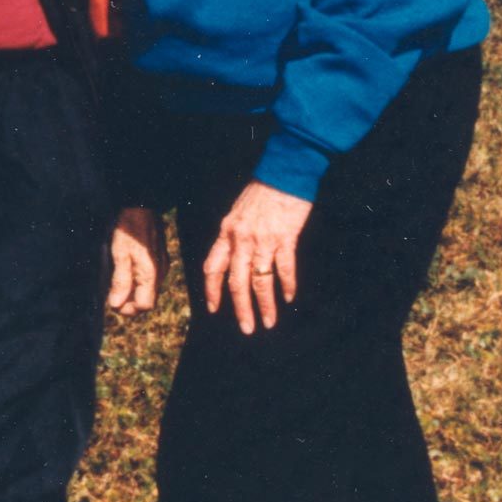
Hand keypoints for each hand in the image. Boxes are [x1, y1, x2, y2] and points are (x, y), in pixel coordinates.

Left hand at [106, 207, 164, 315]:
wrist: (141, 208)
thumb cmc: (128, 230)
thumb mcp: (119, 254)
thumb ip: (120, 280)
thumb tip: (116, 304)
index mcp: (151, 274)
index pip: (144, 305)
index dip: (128, 309)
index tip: (112, 303)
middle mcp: (160, 273)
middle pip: (147, 300)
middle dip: (130, 303)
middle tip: (111, 296)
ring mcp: (161, 266)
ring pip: (148, 290)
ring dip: (133, 293)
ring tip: (116, 285)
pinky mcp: (160, 260)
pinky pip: (150, 279)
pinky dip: (138, 282)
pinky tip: (125, 274)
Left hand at [201, 181, 313, 334]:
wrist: (284, 172)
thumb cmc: (262, 191)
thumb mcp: (237, 212)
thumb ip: (234, 235)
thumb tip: (232, 255)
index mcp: (226, 233)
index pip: (212, 267)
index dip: (211, 290)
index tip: (213, 309)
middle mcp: (240, 239)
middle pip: (236, 282)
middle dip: (240, 308)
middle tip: (246, 329)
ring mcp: (262, 239)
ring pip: (260, 280)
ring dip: (265, 305)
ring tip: (268, 323)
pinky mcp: (285, 237)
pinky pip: (284, 268)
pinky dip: (287, 285)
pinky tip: (289, 298)